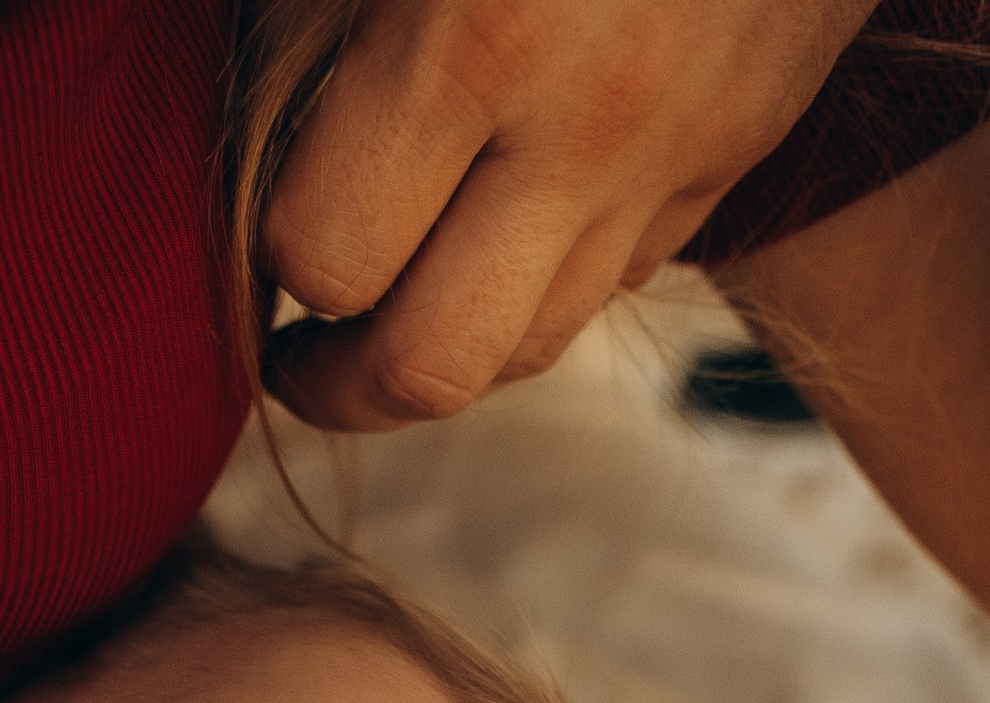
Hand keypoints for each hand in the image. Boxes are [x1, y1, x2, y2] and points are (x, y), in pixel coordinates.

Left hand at [264, 0, 875, 430]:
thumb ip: (310, 8)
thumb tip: (256, 106)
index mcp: (478, 31)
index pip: (326, 251)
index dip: (268, 252)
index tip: (250, 226)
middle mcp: (587, 124)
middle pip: (431, 367)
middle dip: (335, 379)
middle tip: (288, 345)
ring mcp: (678, 149)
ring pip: (531, 343)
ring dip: (441, 343)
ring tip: (381, 302)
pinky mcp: (739, 143)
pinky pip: (617, 272)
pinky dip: (538, 274)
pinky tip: (494, 220)